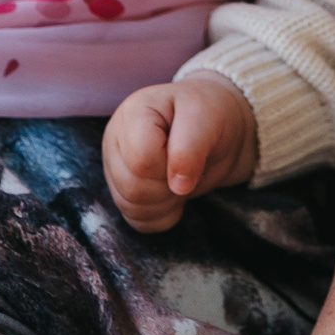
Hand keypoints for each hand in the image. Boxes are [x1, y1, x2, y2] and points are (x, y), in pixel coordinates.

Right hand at [102, 74, 258, 231]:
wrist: (219, 129)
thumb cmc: (210, 114)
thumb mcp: (208, 117)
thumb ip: (190, 148)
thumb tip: (177, 186)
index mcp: (133, 114)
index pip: (141, 160)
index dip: (171, 165)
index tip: (193, 150)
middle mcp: (116, 140)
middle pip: (132, 187)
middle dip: (169, 185)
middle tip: (190, 165)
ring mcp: (116, 168)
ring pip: (131, 207)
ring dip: (168, 201)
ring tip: (183, 176)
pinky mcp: (124, 192)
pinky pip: (138, 221)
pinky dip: (164, 214)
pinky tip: (176, 193)